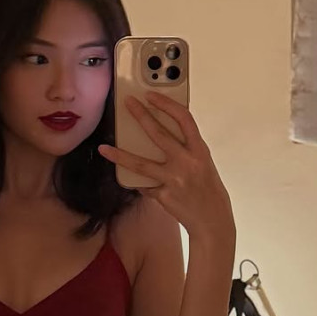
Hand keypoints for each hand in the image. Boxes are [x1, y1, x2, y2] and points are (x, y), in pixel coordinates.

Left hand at [98, 93, 234, 242]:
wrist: (212, 220)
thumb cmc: (209, 189)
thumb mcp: (204, 163)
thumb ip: (187, 150)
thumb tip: (163, 137)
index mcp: (199, 150)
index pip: (183, 119)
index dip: (166, 104)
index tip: (152, 95)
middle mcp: (187, 162)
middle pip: (158, 134)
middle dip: (141, 116)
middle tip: (127, 104)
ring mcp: (174, 180)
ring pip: (141, 164)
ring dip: (120, 156)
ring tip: (104, 149)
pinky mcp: (164, 196)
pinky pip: (145, 186)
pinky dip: (137, 183)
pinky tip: (128, 179)